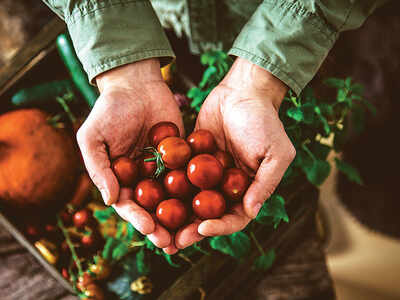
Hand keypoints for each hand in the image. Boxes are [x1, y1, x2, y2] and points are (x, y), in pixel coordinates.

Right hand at [76, 59, 182, 249]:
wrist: (136, 84)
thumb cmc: (109, 109)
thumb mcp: (93, 137)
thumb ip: (98, 168)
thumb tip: (110, 200)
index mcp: (121, 178)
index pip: (129, 205)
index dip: (138, 219)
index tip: (149, 230)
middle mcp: (143, 178)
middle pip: (153, 207)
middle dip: (162, 226)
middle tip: (173, 242)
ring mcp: (164, 168)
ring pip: (174, 197)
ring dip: (182, 216)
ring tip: (192, 233)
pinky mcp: (182, 156)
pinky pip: (190, 174)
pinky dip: (198, 189)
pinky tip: (209, 202)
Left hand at [174, 57, 295, 249]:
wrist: (242, 91)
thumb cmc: (264, 121)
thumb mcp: (275, 153)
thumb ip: (265, 183)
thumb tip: (252, 212)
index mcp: (248, 189)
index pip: (235, 217)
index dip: (219, 227)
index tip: (202, 229)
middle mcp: (226, 187)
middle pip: (209, 215)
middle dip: (192, 229)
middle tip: (173, 242)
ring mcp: (207, 174)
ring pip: (190, 200)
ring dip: (177, 215)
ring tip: (158, 228)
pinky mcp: (191, 159)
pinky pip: (179, 176)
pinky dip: (167, 188)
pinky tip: (151, 197)